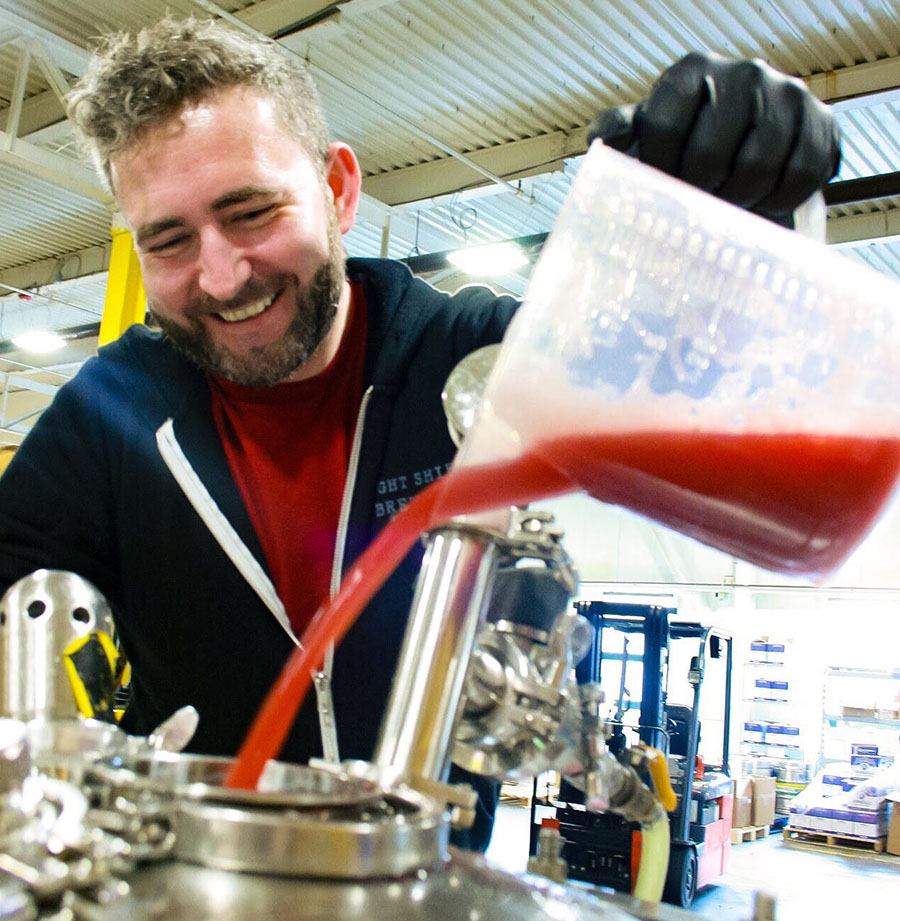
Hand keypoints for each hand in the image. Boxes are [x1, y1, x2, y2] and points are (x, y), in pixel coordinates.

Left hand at [588, 52, 840, 225]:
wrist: (751, 133)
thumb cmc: (686, 137)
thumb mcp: (646, 129)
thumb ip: (618, 131)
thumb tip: (603, 142)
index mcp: (691, 71)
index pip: (664, 129)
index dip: (659, 171)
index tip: (662, 189)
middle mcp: (743, 72)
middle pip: (710, 155)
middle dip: (698, 192)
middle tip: (698, 204)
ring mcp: (786, 93)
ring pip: (757, 167)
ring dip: (737, 201)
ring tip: (727, 205)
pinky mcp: (822, 119)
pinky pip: (800, 176)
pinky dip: (777, 201)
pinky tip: (760, 201)